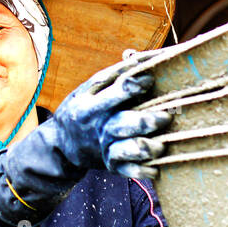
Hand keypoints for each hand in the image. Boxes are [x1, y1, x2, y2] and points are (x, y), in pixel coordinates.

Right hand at [0, 67, 171, 226]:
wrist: (60, 146)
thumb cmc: (81, 110)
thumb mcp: (87, 90)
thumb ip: (112, 76)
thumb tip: (136, 55)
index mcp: (92, 105)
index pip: (115, 91)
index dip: (135, 85)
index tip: (151, 79)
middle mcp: (99, 127)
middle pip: (123, 124)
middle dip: (146, 121)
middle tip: (167, 116)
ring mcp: (105, 147)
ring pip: (127, 150)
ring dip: (148, 148)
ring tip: (161, 145)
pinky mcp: (111, 165)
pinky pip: (127, 171)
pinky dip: (142, 171)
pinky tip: (155, 168)